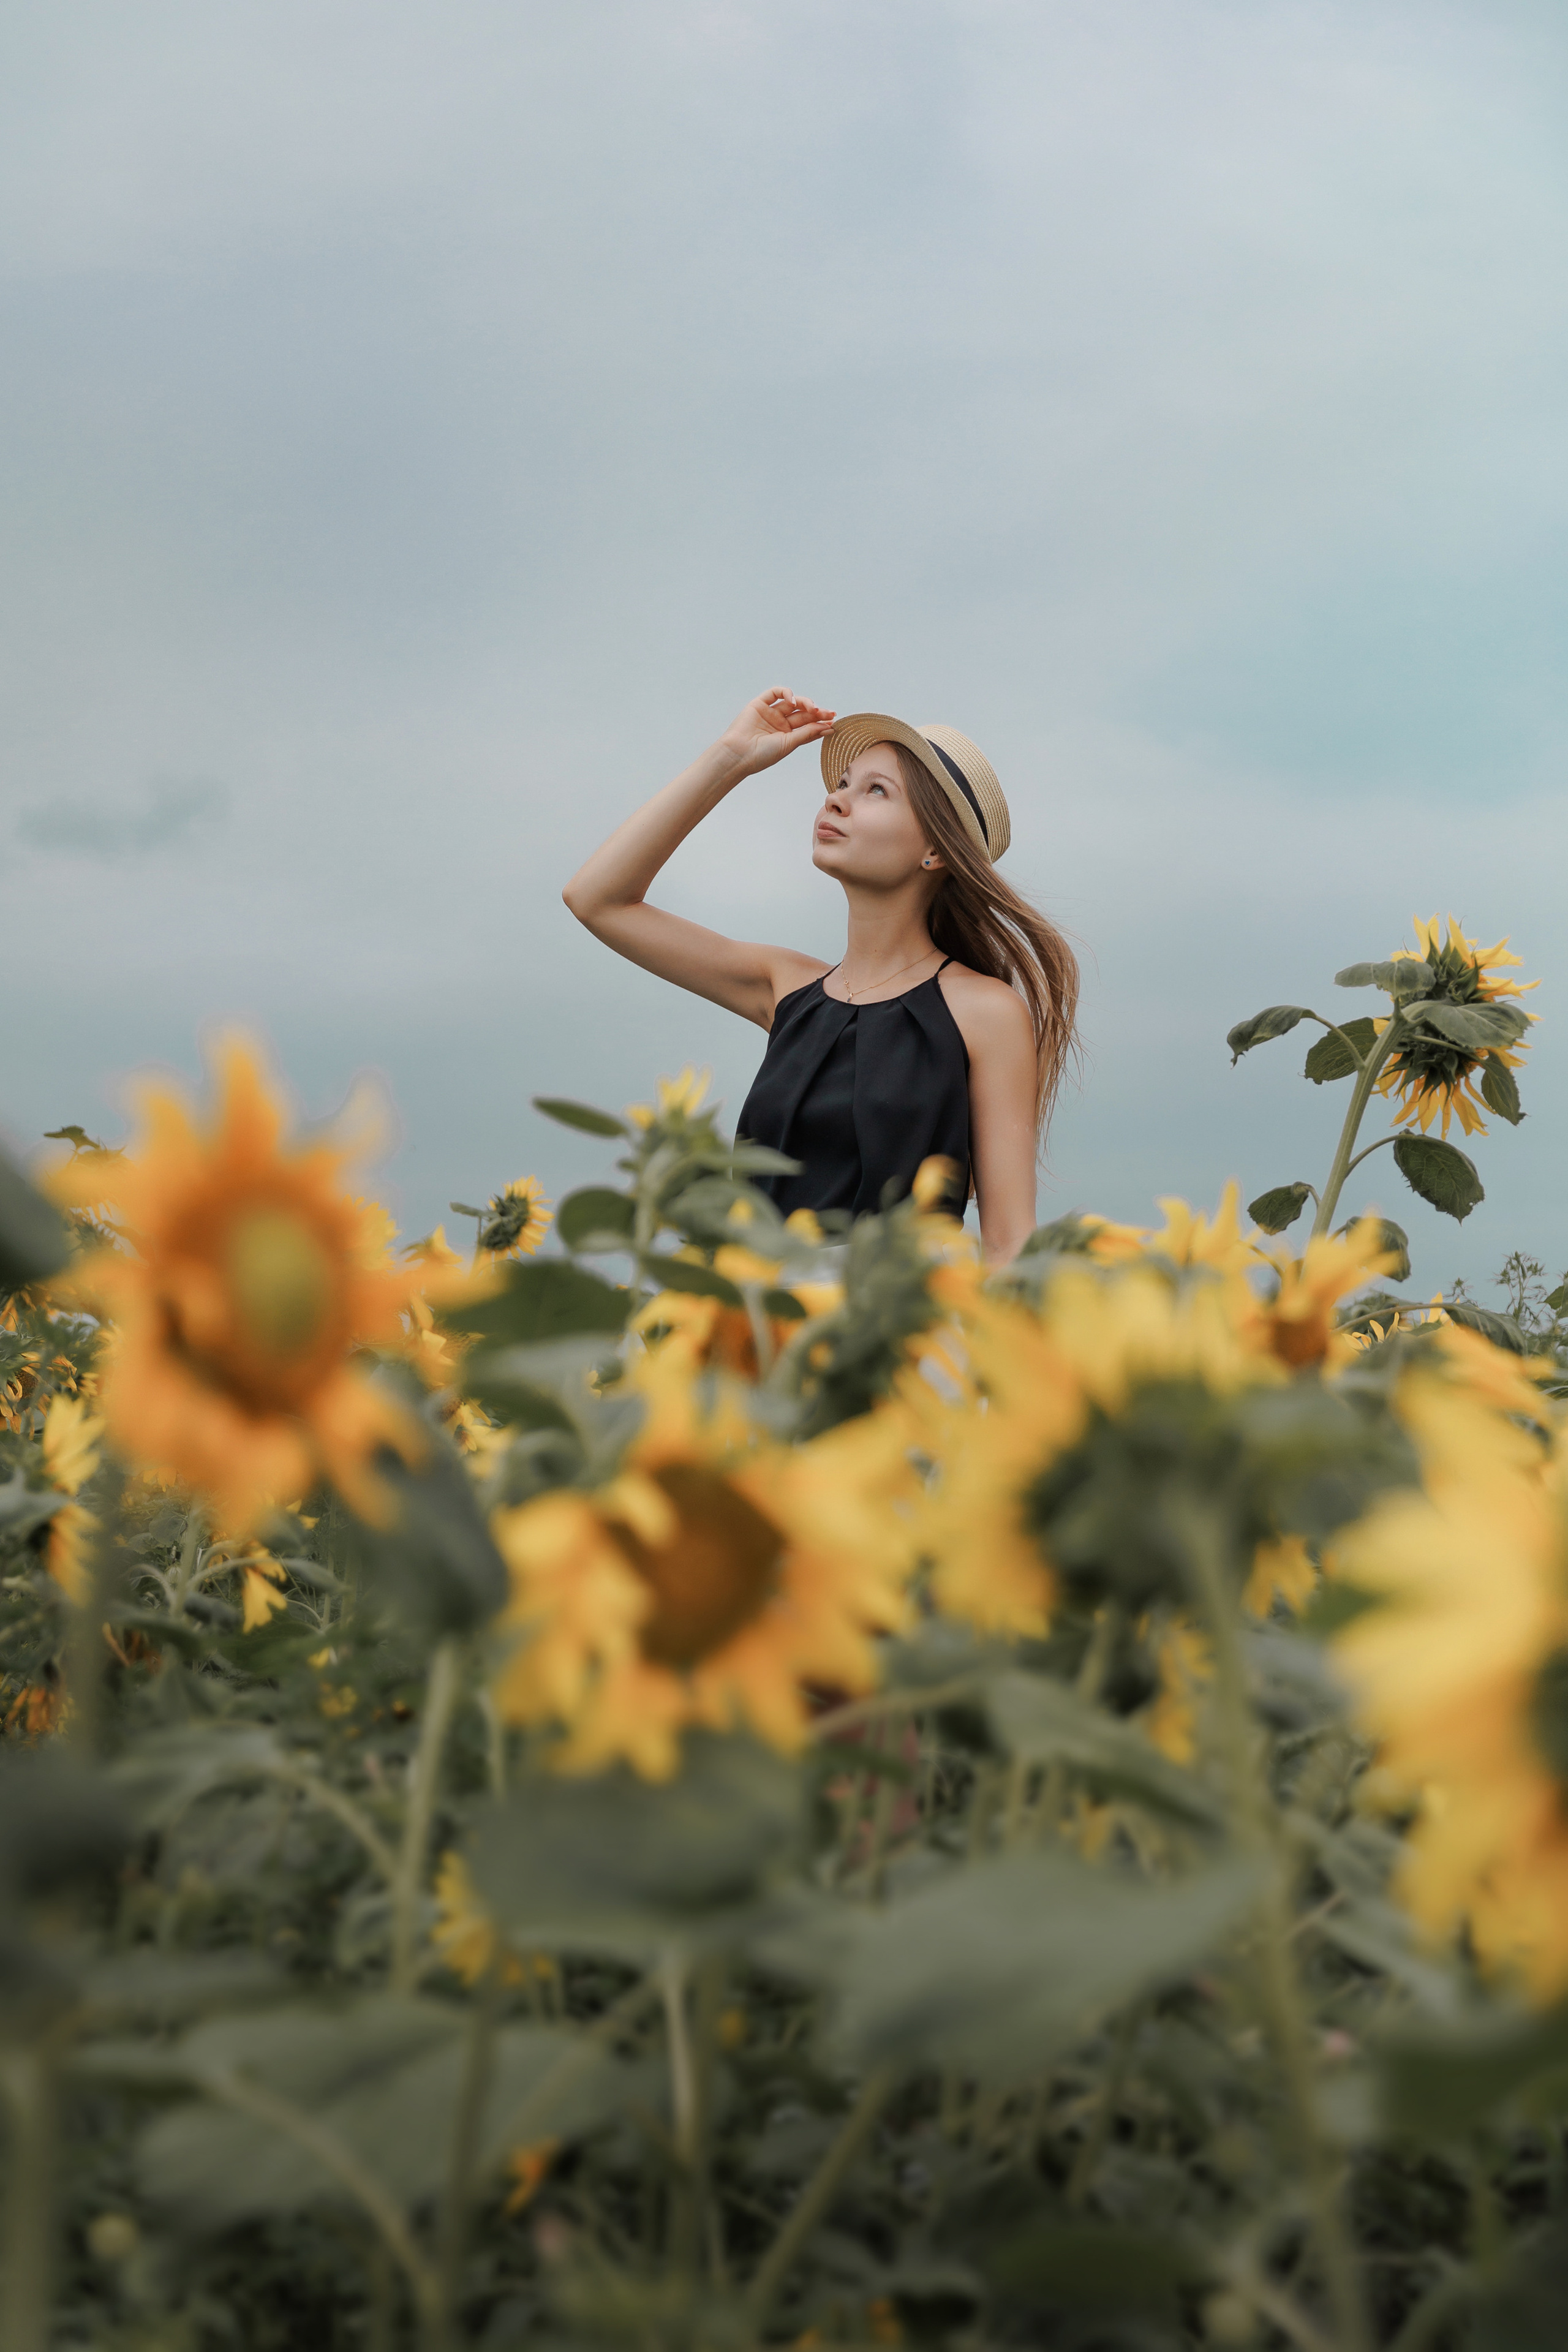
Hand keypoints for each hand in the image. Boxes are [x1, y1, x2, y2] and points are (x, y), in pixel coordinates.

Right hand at [717, 688, 836, 777]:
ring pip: (792, 702)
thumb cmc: (762, 755)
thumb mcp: (789, 744)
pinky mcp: (760, 704)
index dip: (820, 723)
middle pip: (802, 714)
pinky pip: (775, 693)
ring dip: (805, 703)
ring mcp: (770, 713)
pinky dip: (786, 693)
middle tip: (829, 713)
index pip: (807, 726)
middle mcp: (779, 724)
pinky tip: (793, 700)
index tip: (832, 723)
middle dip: (817, 713)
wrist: (739, 754)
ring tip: (812, 708)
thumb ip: (807, 733)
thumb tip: (827, 727)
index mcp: (787, 736)